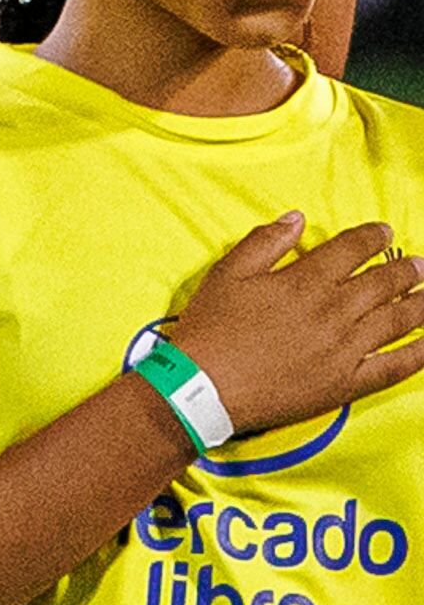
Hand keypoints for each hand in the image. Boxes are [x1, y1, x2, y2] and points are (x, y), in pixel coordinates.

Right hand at [163, 211, 423, 440]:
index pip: (350, 251)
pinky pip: (394, 367)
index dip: (372, 238)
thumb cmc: (210, 330)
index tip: (385, 232)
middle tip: (421, 264)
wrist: (203, 387)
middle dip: (405, 270)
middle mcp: (332, 312)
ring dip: (420, 304)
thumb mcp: (226, 274)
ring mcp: (344, 349)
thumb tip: (295, 217)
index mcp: (303, 282)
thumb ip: (264, 242)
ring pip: (397, 321)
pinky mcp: (346, 383)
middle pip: (382, 284)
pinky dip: (418, 354)